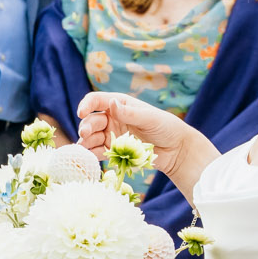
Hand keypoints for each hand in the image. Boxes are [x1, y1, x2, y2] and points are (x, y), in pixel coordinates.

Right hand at [78, 91, 196, 172]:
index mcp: (120, 104)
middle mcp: (112, 118)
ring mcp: (112, 135)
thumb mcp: (149, 118)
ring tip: (83, 148)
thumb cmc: (166, 127)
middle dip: (86, 126)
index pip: (97, 101)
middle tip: (85, 134)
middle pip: (91, 120)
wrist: (176, 150)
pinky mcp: (113, 151)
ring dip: (85, 141)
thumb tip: (112, 103)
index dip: (86, 105)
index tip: (81, 112)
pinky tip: (87, 157)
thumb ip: (129, 113)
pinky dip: (90, 154)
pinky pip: (97, 152)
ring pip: (91, 137)